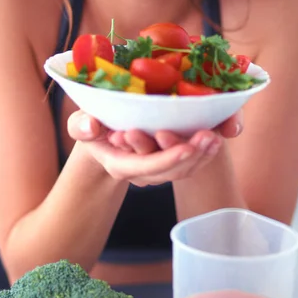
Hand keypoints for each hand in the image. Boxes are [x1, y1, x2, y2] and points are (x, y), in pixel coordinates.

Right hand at [67, 110, 242, 185]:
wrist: (102, 138)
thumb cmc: (91, 128)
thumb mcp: (80, 124)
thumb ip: (80, 126)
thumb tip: (90, 126)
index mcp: (121, 164)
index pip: (148, 166)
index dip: (168, 158)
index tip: (186, 147)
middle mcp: (143, 173)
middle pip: (172, 171)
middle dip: (193, 156)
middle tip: (210, 137)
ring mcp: (158, 171)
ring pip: (185, 170)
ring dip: (203, 155)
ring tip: (217, 138)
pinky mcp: (170, 163)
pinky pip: (190, 164)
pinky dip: (204, 153)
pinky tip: (217, 138)